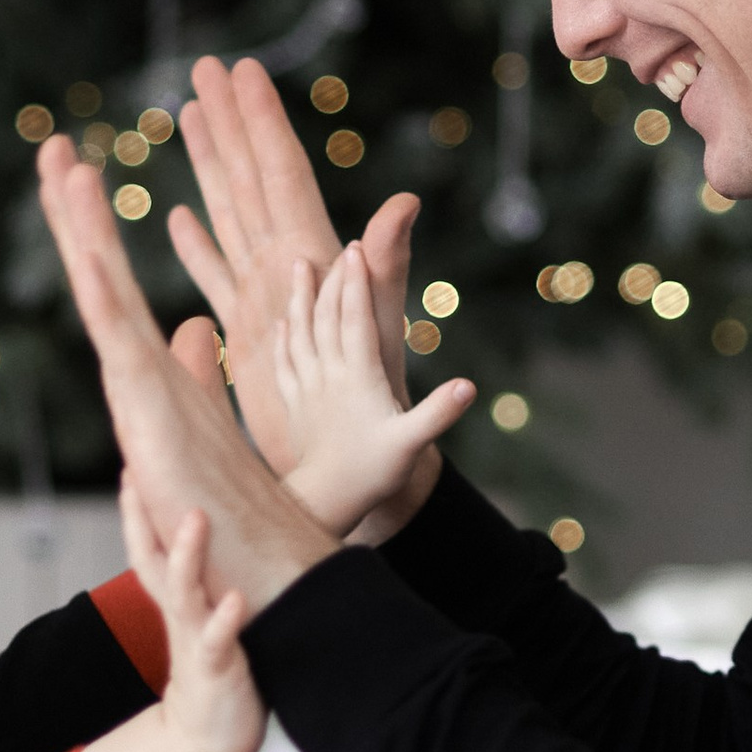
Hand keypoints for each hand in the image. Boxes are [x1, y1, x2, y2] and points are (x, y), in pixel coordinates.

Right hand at [36, 134, 335, 613]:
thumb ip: (195, 368)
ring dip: (84, 230)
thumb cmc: (228, 507)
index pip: (119, 282)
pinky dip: (104, 295)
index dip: (95, 227)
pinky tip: (87, 251)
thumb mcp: (212, 414)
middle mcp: (139, 372)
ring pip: (104, 294)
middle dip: (74, 211)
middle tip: (51, 147)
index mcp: (157, 367)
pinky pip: (122, 342)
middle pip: (99, 275)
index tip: (75, 170)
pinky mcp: (150, 412)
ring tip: (65, 168)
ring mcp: (140, 390)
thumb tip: (193, 325)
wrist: (249, 567)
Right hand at [70, 487, 265, 751]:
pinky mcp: (218, 668)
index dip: (138, 512)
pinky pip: (219, 641)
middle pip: (154, 561)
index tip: (130, 468)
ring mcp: (196, 640)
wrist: (207, 738)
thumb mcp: (201, 619)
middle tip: (138, 475)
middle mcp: (180, 615)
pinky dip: (225, 619)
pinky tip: (236, 599)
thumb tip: (205, 539)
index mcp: (177, 601)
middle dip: (145, 519)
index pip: (150, 549)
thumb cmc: (213, 670)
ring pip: (185, 593)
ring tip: (196, 517)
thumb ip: (199, 582)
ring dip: (188, 555)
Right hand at [168, 57, 417, 473]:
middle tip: (205, 64)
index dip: (261, 122)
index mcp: (313, 258)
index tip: (241, 69)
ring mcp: (266, 296)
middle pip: (250, 178)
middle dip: (230, 120)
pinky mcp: (250, 333)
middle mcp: (288, 266)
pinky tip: (177, 217)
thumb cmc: (384, 403)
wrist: (368, 462)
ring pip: (229, 213)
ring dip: (210, 163)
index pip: (281, 175)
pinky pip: (216, 274)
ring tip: (188, 113)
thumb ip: (387, 268)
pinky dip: (197, 243)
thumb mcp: (378, 330)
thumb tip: (403, 204)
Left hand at [276, 245, 475, 539]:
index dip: (356, 283)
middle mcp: (328, 375)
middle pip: (327, 317)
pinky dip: (283, 335)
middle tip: (339, 249)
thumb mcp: (412, 444)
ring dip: (300, 297)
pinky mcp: (294, 404)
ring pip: (299, 332)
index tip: (355, 249)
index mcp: (358, 377)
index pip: (354, 319)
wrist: (326, 501)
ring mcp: (307, 388)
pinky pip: (283, 360)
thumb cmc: (373, 473)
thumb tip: (468, 386)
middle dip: (333, 280)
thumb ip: (439, 412)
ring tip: (299, 266)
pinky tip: (283, 321)